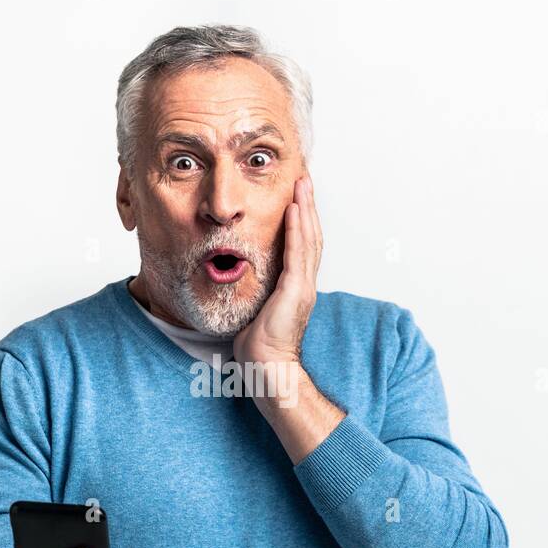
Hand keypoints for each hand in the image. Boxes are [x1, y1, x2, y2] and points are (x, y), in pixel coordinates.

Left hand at [233, 172, 322, 365]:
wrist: (267, 368)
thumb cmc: (258, 348)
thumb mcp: (255, 310)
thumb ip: (255, 291)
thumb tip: (236, 279)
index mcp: (295, 287)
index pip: (302, 246)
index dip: (301, 220)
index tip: (297, 197)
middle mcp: (304, 283)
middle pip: (311, 236)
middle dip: (308, 206)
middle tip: (304, 179)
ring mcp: (303, 286)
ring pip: (309, 238)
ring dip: (306, 208)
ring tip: (303, 183)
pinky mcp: (296, 290)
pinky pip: (298, 253)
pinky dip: (298, 229)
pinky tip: (295, 209)